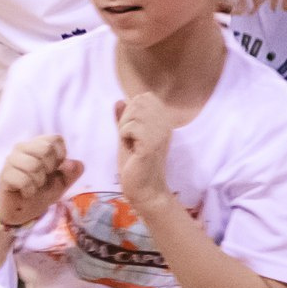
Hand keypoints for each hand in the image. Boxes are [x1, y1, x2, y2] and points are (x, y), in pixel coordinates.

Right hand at [0, 134, 81, 229]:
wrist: (25, 211)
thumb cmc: (42, 191)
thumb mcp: (63, 182)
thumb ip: (72, 171)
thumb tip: (74, 163)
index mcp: (37, 144)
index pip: (55, 139)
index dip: (61, 155)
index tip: (56, 168)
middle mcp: (22, 148)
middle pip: (45, 149)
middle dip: (50, 168)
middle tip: (43, 178)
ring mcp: (11, 160)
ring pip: (34, 165)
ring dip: (39, 181)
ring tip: (34, 186)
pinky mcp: (4, 175)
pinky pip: (23, 180)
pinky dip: (29, 190)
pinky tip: (26, 192)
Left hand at [114, 96, 178, 214]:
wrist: (144, 190)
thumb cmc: (135, 164)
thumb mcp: (127, 137)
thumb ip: (125, 119)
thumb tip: (120, 100)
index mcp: (163, 121)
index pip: (144, 97)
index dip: (132, 110)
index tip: (133, 131)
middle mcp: (166, 124)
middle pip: (138, 101)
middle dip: (127, 118)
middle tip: (131, 138)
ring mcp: (161, 133)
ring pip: (133, 113)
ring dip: (125, 128)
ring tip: (132, 144)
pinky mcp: (152, 144)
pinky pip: (130, 127)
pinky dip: (124, 136)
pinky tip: (132, 149)